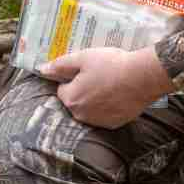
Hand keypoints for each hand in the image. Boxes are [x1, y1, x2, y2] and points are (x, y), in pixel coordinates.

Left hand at [39, 46, 173, 128]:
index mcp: (71, 99)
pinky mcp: (114, 124)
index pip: (62, 89)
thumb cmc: (109, 65)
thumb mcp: (82, 58)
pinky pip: (103, 114)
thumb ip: (60, 65)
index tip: (83, 70)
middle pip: (74, 100)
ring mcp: (98, 122)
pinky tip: (115, 93)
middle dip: (81, 89)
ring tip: (107, 82)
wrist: (141, 78)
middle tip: (95, 74)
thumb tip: (42, 69)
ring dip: (93, 98)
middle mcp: (81, 115)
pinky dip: (106, 106)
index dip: (71, 78)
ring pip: (89, 108)